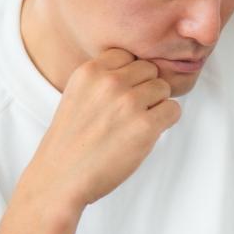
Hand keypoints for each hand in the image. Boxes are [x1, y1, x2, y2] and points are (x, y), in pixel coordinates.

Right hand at [24, 48, 180, 207]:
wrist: (60, 179)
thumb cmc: (71, 142)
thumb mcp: (77, 95)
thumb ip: (104, 79)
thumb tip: (142, 70)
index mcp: (90, 71)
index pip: (128, 55)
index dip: (129, 76)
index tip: (119, 96)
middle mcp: (109, 82)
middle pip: (149, 69)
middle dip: (145, 89)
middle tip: (129, 114)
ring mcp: (128, 103)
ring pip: (164, 88)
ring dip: (156, 105)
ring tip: (134, 125)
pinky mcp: (145, 126)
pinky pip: (173, 110)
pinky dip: (165, 122)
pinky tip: (145, 135)